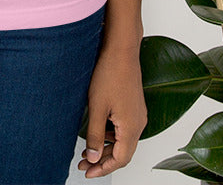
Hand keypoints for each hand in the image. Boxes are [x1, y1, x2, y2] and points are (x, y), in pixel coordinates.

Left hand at [78, 45, 146, 177]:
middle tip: (83, 163)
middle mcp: (139, 123)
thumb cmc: (110, 74)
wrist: (121, 49)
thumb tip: (92, 158)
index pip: (120, 160)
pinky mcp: (134, 106)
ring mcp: (138, 114)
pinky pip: (124, 129)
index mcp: (132, 127)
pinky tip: (98, 130)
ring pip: (123, 141)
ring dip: (106, 147)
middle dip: (102, 160)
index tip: (87, 172)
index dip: (103, 169)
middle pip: (123, 152)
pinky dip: (111, 135)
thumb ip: (95, 135)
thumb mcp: (97, 107)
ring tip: (87, 149)